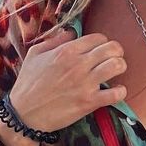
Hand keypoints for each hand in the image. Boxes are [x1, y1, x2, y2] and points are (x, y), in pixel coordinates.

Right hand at [7, 26, 126, 134]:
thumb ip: (55, 40)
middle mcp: (78, 64)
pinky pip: (116, 93)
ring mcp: (86, 84)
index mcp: (66, 51)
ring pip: (117, 66)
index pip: (98, 38)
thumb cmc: (28, 83)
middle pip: (112, 48)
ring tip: (115, 71)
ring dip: (120, 67)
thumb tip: (72, 32)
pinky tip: (116, 91)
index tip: (100, 49)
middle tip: (113, 57)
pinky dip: (120, 91)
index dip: (102, 42)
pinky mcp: (89, 102)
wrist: (25, 114)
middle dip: (116, 51)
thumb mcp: (35, 54)